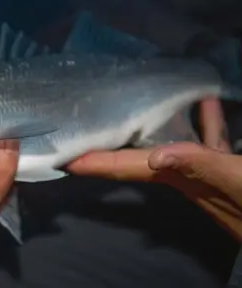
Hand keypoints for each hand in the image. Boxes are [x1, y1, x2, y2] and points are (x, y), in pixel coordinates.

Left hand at [67, 98, 241, 240]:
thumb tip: (157, 155)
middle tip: (84, 128)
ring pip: (170, 147)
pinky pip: (207, 143)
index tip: (63, 156)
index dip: (94, 162)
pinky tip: (207, 105)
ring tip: (134, 107)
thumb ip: (205, 168)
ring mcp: (205, 175)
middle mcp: (186, 177)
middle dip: (109, 146)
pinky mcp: (226, 171)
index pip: (127, 169)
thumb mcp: (241, 182)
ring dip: (152, 127)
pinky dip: (204, 124)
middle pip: (136, 159)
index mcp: (182, 180)